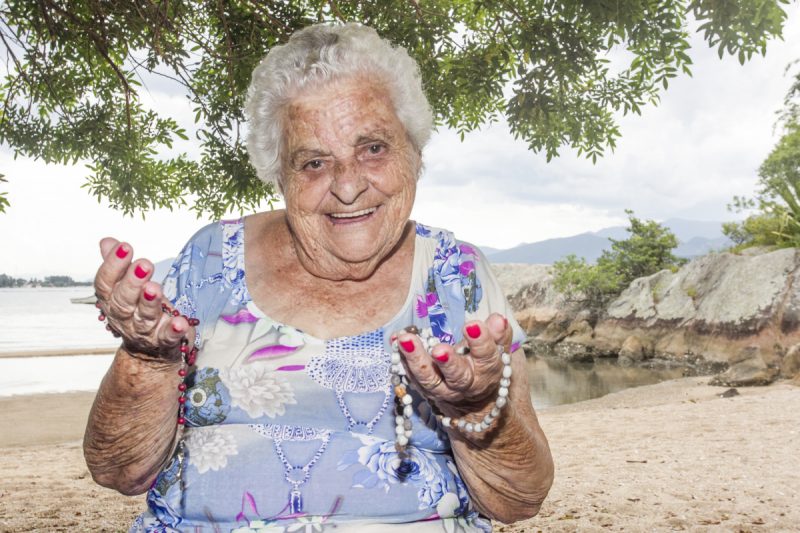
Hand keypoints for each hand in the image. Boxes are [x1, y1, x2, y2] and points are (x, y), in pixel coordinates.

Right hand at [94, 237, 192, 360]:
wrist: (151, 350)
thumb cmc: (139, 310)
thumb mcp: (128, 286)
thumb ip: (119, 265)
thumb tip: (107, 241)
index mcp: (112, 301)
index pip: (105, 284)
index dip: (112, 266)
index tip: (125, 247)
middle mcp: (125, 318)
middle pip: (123, 301)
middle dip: (132, 282)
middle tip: (144, 264)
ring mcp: (145, 331)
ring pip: (144, 317)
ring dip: (150, 302)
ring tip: (154, 288)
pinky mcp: (164, 341)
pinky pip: (168, 336)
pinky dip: (174, 330)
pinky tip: (181, 322)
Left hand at [395, 313, 511, 418]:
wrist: (472, 399)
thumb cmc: (484, 364)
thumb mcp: (496, 349)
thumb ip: (497, 334)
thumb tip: (497, 319)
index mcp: (486, 372)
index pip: (487, 357)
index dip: (481, 342)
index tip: (472, 324)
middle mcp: (464, 384)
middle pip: (457, 376)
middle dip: (448, 362)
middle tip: (439, 349)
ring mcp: (442, 389)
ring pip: (428, 378)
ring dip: (415, 359)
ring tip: (405, 339)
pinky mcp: (423, 388)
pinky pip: (411, 374)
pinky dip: (402, 358)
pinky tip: (394, 339)